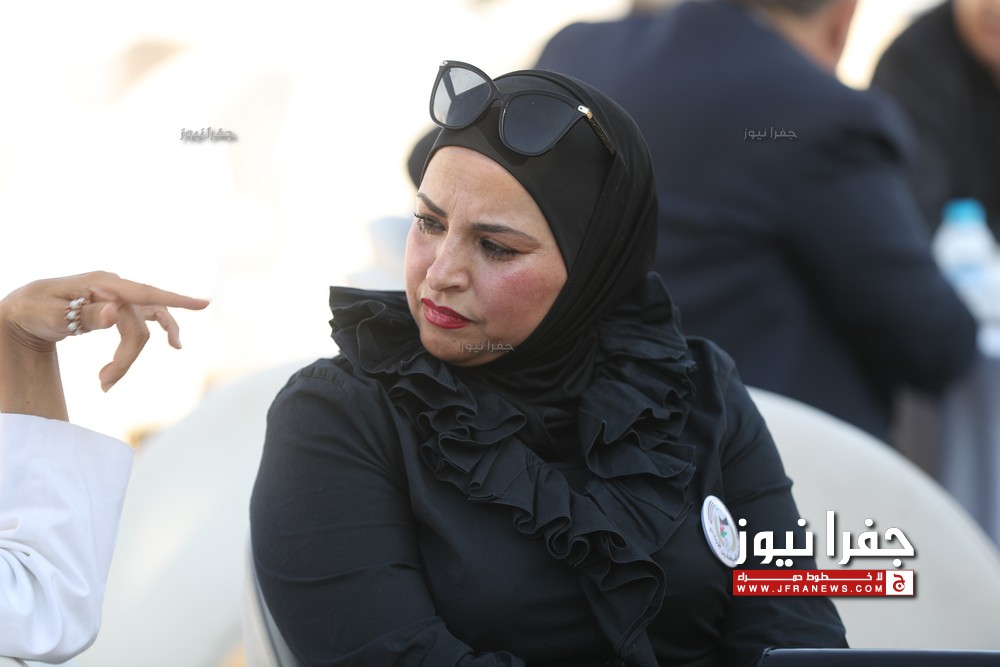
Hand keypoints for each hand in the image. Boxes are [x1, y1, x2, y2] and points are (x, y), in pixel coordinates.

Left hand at [0, 271, 208, 391]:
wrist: (23, 310)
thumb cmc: (33, 310)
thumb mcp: (51, 315)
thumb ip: (85, 315)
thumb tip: (116, 313)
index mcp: (103, 284)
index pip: (145, 294)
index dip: (177, 300)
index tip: (205, 304)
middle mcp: (117, 288)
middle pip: (139, 326)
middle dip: (126, 358)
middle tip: (102, 385)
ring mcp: (120, 298)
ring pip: (143, 329)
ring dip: (131, 357)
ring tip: (106, 382)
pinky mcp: (120, 308)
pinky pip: (144, 323)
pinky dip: (148, 340)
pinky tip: (165, 348)